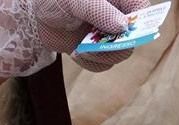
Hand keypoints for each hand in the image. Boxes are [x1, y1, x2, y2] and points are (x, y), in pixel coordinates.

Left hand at [38, 0, 152, 70]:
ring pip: (118, 54)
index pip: (141, 10)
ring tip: (81, 48)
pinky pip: (102, 64)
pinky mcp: (96, 50)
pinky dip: (89, 62)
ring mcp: (107, 36)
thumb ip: (100, 11)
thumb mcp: (78, 1)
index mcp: (118, 1)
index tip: (127, 33)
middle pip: (133, 38)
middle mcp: (116, 18)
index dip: (141, 23)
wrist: (37, 14)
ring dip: (100, 55)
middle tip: (97, 45)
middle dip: (115, 45)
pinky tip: (75, 52)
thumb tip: (123, 27)